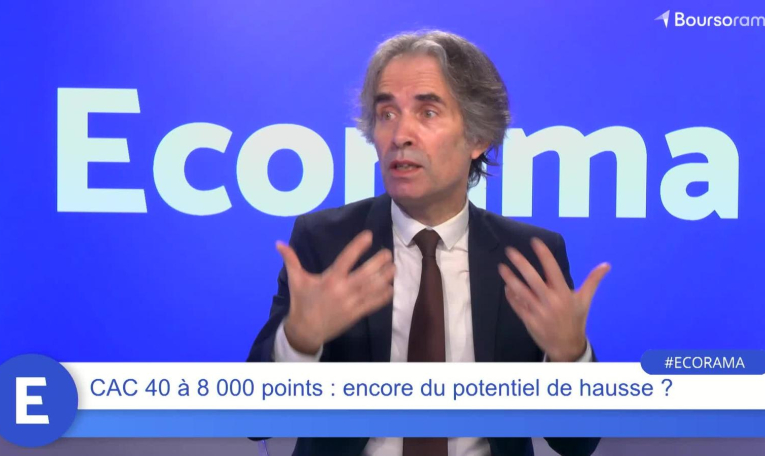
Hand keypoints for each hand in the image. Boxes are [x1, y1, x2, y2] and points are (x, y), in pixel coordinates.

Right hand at [277, 230, 394, 354]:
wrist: (305, 331)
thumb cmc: (301, 303)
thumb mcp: (296, 281)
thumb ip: (291, 260)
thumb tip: (278, 243)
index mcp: (329, 279)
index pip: (346, 259)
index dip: (358, 247)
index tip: (369, 235)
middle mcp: (342, 290)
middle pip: (365, 274)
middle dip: (378, 263)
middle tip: (388, 253)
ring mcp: (351, 303)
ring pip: (372, 288)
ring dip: (384, 278)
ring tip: (394, 267)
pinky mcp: (356, 314)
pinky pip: (373, 304)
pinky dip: (383, 296)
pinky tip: (391, 288)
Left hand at [498, 238, 609, 361]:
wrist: (568, 346)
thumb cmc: (576, 320)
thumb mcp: (585, 300)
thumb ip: (592, 281)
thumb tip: (606, 265)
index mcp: (564, 294)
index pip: (553, 269)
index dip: (544, 255)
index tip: (535, 242)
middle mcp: (551, 301)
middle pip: (533, 279)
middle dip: (521, 264)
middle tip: (510, 251)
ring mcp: (538, 312)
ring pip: (521, 292)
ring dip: (510, 279)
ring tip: (501, 267)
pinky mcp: (529, 321)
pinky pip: (518, 306)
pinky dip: (511, 296)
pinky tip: (506, 287)